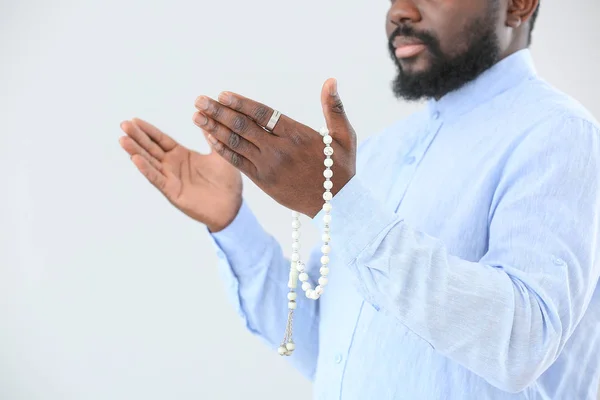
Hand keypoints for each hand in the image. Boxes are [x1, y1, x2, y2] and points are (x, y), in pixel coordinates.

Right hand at [118, 118, 242, 231]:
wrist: (233, 205)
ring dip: (136, 151)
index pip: (160, 139)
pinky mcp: (173, 192)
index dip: (148, 130)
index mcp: (182, 155)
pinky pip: (157, 179)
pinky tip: (136, 159)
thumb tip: (206, 115)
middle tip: (123, 124)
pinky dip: (146, 169)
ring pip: (150, 162)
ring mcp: (171, 179)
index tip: (134, 119)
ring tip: (122, 139)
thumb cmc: (227, 181)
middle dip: (137, 137)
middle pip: (150, 148)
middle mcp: (173, 166)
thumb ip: (211, 136)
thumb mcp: (220, 153)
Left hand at [191, 78, 356, 217]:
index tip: (222, 94)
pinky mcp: (262, 181)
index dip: (240, 103)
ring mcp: (268, 166)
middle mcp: (279, 149)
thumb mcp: (344, 136)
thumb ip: (334, 108)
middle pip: (243, 126)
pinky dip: (221, 148)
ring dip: (213, 128)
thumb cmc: (342, 168)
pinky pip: (237, 162)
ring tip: (196, 116)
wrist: (335, 203)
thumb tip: (330, 80)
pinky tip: (209, 137)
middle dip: (218, 112)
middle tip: (199, 100)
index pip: (262, 113)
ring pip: (236, 143)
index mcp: (297, 134)